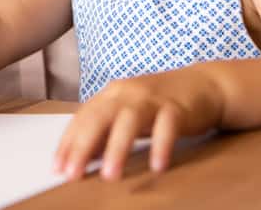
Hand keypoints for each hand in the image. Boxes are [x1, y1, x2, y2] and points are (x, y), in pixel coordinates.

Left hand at [54, 68, 221, 181]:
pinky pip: (168, 126)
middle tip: (73, 174)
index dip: (69, 142)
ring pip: (130, 120)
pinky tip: (157, 166)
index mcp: (112, 94)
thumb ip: (105, 131)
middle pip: (100, 117)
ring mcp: (152, 98)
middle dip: (83, 146)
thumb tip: (81, 156)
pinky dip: (161, 145)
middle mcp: (128, 93)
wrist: (203, 84)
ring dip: (118, 148)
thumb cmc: (160, 104)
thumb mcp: (128, 114)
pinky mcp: (178, 107)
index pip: (83, 117)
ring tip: (110, 175)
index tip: (58, 168)